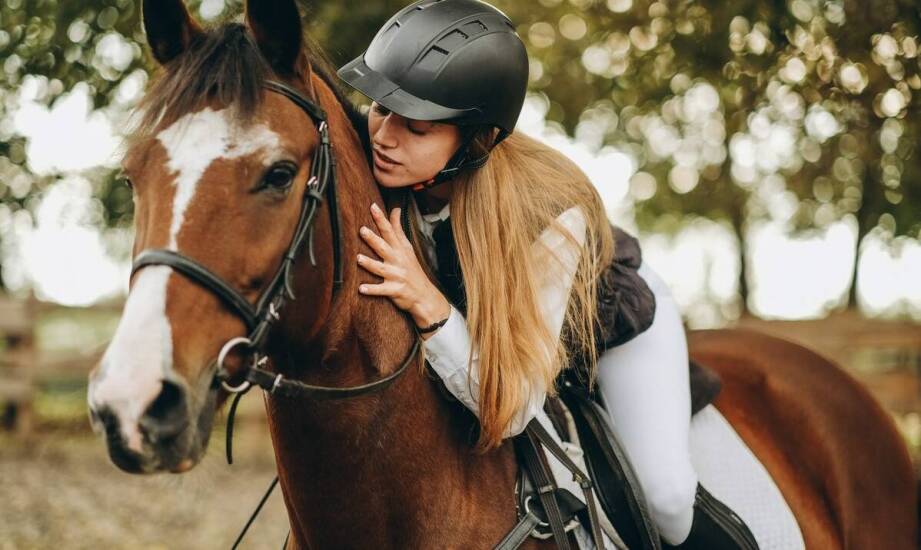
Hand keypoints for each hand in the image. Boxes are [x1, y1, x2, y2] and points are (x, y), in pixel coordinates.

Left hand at [357, 203, 450, 333]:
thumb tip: (395, 209)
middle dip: (373, 239)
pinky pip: (382, 290)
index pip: (390, 231)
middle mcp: (398, 261)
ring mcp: (397, 276)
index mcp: (400, 249)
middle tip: (362, 230)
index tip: (373, 206)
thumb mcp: (407, 247)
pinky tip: (361, 288)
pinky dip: (372, 290)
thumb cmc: (412, 268)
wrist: (424, 295)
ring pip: (381, 269)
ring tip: (358, 258)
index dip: (381, 219)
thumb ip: (398, 229)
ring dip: (370, 264)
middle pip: (384, 248)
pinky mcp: (395, 291)